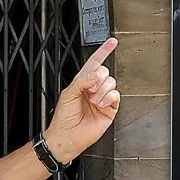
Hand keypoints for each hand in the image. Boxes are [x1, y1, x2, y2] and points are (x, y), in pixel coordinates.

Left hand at [42, 37, 120, 164]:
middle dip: (97, 79)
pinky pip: (116, 96)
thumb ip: (82, 81)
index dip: (103, 51)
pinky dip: (108, 98)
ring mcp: (102, 98)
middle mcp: (93, 88)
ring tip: (92, 101)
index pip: (95, 62)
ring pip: (111, 83)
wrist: (68, 136)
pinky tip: (100, 104)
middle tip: (89, 90)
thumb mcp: (68, 94)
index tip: (112, 42)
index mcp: (82, 82)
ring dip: (101, 91)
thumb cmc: (64, 117)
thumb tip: (96, 74)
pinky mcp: (110, 108)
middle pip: (105, 72)